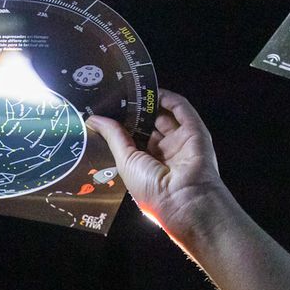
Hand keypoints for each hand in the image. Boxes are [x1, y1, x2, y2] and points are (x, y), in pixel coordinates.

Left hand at [85, 89, 228, 238]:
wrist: (185, 200)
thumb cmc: (154, 191)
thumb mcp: (125, 161)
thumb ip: (113, 136)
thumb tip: (94, 119)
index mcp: (147, 166)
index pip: (133, 138)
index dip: (121, 124)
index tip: (106, 111)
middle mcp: (165, 154)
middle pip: (149, 125)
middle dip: (134, 111)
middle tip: (119, 97)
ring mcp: (180, 143)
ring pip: (165, 115)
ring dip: (151, 103)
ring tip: (134, 90)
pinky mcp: (195, 133)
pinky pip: (183, 111)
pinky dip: (169, 99)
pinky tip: (154, 91)